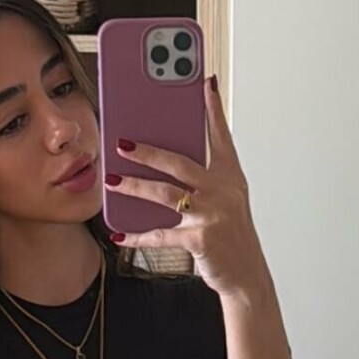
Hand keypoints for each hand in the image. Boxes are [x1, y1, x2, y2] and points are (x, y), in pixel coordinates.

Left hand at [106, 77, 268, 297]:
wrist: (246, 275)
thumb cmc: (232, 236)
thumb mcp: (227, 200)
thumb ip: (204, 178)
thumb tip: (167, 161)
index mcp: (230, 177)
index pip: (220, 136)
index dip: (213, 109)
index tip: (204, 83)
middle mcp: (222, 191)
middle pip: (179, 163)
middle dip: (148, 151)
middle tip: (121, 142)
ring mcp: (211, 215)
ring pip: (164, 194)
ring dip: (135, 186)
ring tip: (113, 181)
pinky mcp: (199, 239)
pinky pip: (161, 234)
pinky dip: (138, 236)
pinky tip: (120, 234)